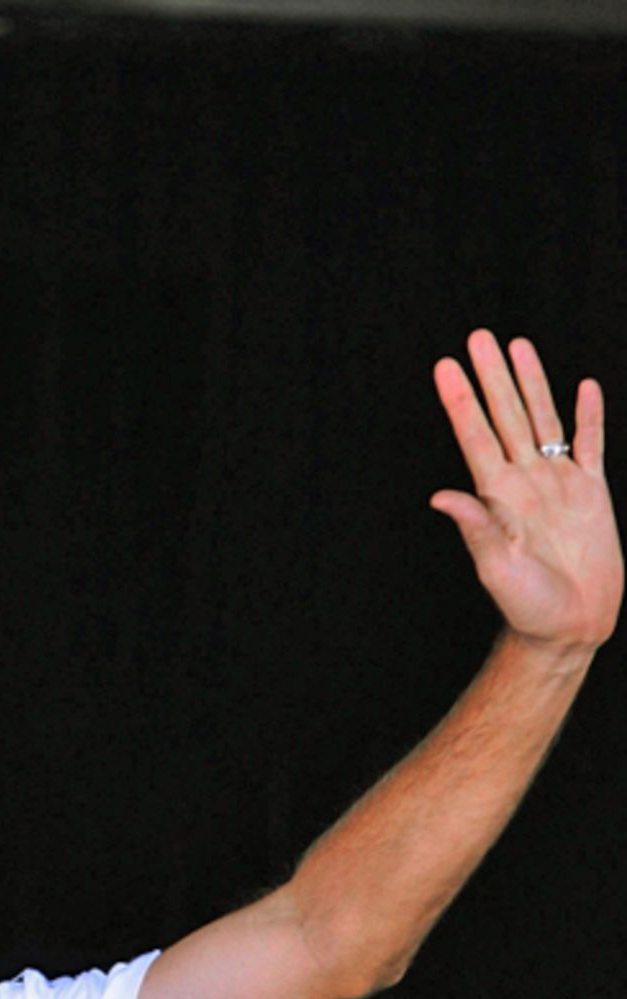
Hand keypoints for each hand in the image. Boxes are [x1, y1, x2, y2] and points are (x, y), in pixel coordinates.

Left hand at [431, 331, 622, 655]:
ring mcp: (557, 484)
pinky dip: (588, 415)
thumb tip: (440, 497)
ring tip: (516, 345)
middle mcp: (525, 482)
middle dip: (492, 376)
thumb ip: (475, 528)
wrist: (569, 627)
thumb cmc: (527, 607)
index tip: (446, 366)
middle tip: (477, 336)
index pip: (476, 436)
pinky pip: (589, 445)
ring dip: (530, 382)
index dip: (462, 401)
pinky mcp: (591, 494)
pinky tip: (583, 387)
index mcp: (498, 496)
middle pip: (506, 416)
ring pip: (543, 419)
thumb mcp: (496, 568)